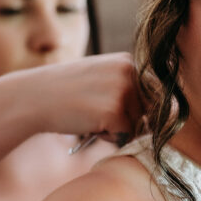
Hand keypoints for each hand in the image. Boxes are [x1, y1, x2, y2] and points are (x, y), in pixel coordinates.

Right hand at [18, 53, 143, 140]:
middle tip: (94, 111)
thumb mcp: (101, 79)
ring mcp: (123, 90)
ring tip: (89, 115)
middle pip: (147, 112)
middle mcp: (129, 72)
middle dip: (126, 119)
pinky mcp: (115, 111)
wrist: (33, 98)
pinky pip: (125, 136)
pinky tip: (88, 124)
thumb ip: (127, 89)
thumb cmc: (67, 93)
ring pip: (137, 125)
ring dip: (117, 130)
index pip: (152, 95)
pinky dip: (108, 138)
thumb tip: (167, 115)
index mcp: (127, 61)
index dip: (133, 108)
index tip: (108, 106)